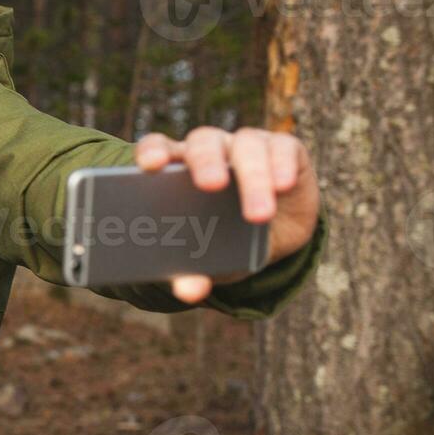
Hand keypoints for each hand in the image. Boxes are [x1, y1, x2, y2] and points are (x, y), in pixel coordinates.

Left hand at [134, 126, 320, 304]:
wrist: (274, 237)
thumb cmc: (225, 240)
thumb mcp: (208, 259)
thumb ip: (191, 272)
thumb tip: (189, 291)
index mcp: (179, 168)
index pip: (159, 148)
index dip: (153, 152)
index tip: (150, 166)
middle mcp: (211, 150)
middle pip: (203, 143)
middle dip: (205, 162)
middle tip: (210, 185)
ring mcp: (247, 145)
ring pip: (246, 146)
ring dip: (253, 178)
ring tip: (258, 215)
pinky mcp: (284, 148)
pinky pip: (283, 148)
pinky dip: (282, 165)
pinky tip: (283, 186)